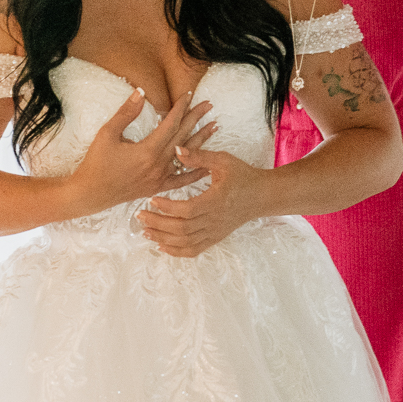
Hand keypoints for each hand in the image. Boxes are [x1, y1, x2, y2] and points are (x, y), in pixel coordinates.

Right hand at [67, 90, 216, 215]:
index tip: (189, 94)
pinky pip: (182, 180)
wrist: (90, 193)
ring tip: (214, 127)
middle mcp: (158, 165)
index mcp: (148, 150)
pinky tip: (207, 166)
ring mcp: (160, 178)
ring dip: (201, 140)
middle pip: (182, 137)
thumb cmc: (96, 163)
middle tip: (209, 105)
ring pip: (186, 156)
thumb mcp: (107, 134)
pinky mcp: (158, 187)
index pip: (170, 124)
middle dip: (196, 119)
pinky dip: (196, 172)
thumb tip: (140, 92)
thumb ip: (126, 113)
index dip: (180, 107)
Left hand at [137, 146, 269, 256]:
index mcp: (216, 201)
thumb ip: (199, 157)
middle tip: (140, 215)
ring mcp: (215, 232)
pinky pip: (194, 250)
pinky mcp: (215, 238)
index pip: (187, 210)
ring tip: (145, 231)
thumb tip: (177, 149)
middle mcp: (214, 220)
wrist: (262, 196)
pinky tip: (162, 246)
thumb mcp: (223, 160)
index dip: (168, 207)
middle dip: (158, 224)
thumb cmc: (243, 176)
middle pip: (182, 229)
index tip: (152, 199)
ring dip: (163, 238)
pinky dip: (176, 251)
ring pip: (185, 242)